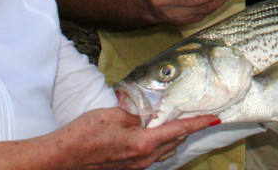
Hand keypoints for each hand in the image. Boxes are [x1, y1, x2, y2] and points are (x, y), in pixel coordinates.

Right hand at [53, 107, 216, 168]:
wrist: (63, 156)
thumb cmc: (85, 134)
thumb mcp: (113, 115)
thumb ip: (136, 113)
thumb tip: (147, 113)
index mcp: (144, 142)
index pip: (179, 130)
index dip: (198, 123)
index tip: (214, 118)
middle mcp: (144, 158)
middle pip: (175, 141)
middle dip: (187, 128)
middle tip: (195, 114)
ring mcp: (136, 165)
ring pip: (165, 150)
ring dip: (174, 137)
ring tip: (177, 122)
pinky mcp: (128, 167)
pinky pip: (153, 155)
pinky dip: (160, 143)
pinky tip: (154, 133)